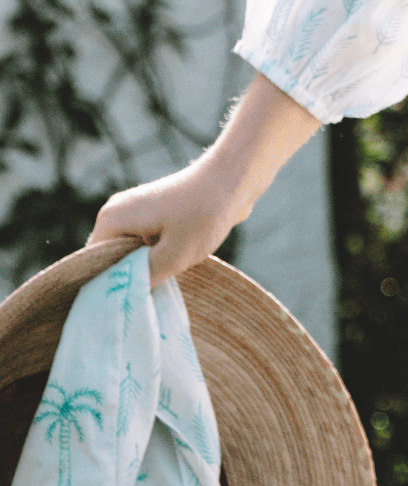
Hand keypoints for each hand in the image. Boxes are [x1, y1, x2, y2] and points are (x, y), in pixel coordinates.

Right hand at [87, 73, 321, 286]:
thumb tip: (121, 298)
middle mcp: (118, 212)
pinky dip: (158, 258)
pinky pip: (147, 245)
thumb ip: (142, 279)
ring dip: (147, 270)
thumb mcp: (172, 256)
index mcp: (111, 219)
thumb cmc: (204, 213)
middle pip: (111, 262)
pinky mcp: (157, 214)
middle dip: (128, 280)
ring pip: (132, 256)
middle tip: (148, 301)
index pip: (92, 267)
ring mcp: (137, 212)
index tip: (126, 308)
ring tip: (165, 284)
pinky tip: (175, 269)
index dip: (106, 290)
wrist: (235, 177)